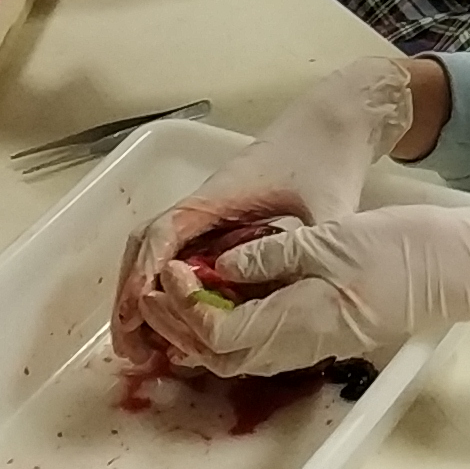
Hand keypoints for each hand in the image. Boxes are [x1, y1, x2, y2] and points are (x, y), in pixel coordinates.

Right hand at [111, 57, 416, 365]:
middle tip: (131, 349)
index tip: (136, 314)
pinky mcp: (225, 221)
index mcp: (219, 196)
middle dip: (132, 296)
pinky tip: (180, 323)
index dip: (146, 273)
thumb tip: (300, 300)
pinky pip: (185, 255)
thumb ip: (312, 252)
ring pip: (160, 252)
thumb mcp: (329, 209)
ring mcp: (212, 213)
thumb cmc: (327, 156)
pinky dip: (171, 288)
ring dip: (144, 294)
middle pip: (147, 246)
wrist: (338, 120)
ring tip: (144, 347)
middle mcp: (205, 204)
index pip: (165, 232)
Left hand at [170, 206, 469, 374]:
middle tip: (159, 289)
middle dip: (180, 328)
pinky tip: (224, 297)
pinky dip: (230, 327)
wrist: (451, 271)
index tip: (173, 272)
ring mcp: (309, 347)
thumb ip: (271, 256)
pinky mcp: (320, 338)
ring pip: (238, 354)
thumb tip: (222, 267)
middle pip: (220, 356)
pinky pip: (261, 344)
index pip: (217, 334)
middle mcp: (297, 346)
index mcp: (296, 322)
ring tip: (180, 295)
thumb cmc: (396, 250)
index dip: (185, 309)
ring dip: (201, 331)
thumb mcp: (328, 239)